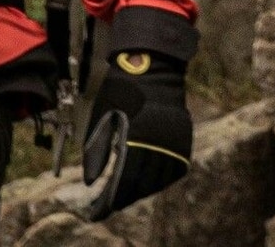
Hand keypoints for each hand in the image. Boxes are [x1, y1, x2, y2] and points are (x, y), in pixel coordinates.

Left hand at [81, 47, 192, 211]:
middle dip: (125, 197)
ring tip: (128, 194)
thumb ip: (96, 150)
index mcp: (136, 138)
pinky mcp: (183, 137)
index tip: (99, 210)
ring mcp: (174, 141)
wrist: (154, 64)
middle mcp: (158, 143)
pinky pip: (174, 168)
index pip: (124, 181)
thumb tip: (91, 180)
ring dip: (143, 190)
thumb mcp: (102, 116)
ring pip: (160, 179)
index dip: (111, 200)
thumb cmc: (123, 88)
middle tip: (111, 203)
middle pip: (142, 185)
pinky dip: (161, 179)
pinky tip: (150, 181)